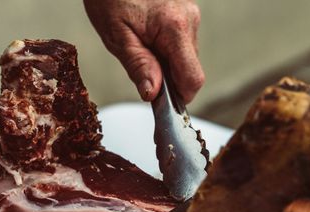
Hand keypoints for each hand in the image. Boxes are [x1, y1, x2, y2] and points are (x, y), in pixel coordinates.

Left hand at [84, 0, 204, 102]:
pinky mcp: (186, 12)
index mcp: (175, 28)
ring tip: (140, 45)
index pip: (193, 79)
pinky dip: (166, 49)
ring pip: (186, 57)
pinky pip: (182, 43)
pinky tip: (147, 36)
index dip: (178, 96)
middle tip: (141, 66)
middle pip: (190, 69)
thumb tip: (152, 94)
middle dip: (168, 78)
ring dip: (166, 63)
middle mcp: (190, 20)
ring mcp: (190, 14)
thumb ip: (138, 66)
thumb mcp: (116, 35)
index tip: (160, 100)